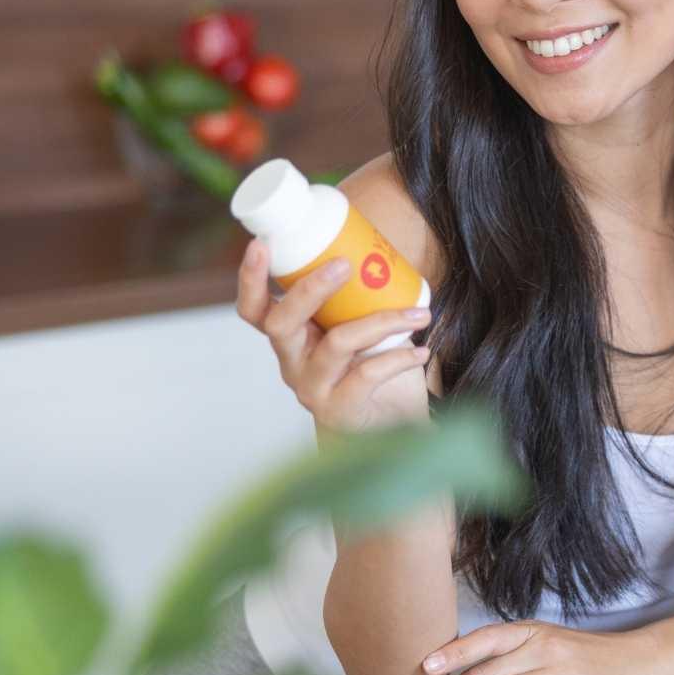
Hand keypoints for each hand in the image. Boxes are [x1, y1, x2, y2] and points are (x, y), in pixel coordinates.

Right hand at [236, 238, 430, 433]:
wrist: (392, 431)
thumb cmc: (375, 371)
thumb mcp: (360, 330)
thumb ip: (359, 299)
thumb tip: (382, 247)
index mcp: (292, 339)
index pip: (254, 310)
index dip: (251, 278)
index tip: (262, 243)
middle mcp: (292, 364)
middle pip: (281, 323)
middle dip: (310, 288)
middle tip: (344, 264)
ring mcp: (312, 389)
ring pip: (336, 344)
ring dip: (382, 322)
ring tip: (420, 314)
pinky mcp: (339, 411)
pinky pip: (366, 375)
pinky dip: (399, 359)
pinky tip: (422, 351)